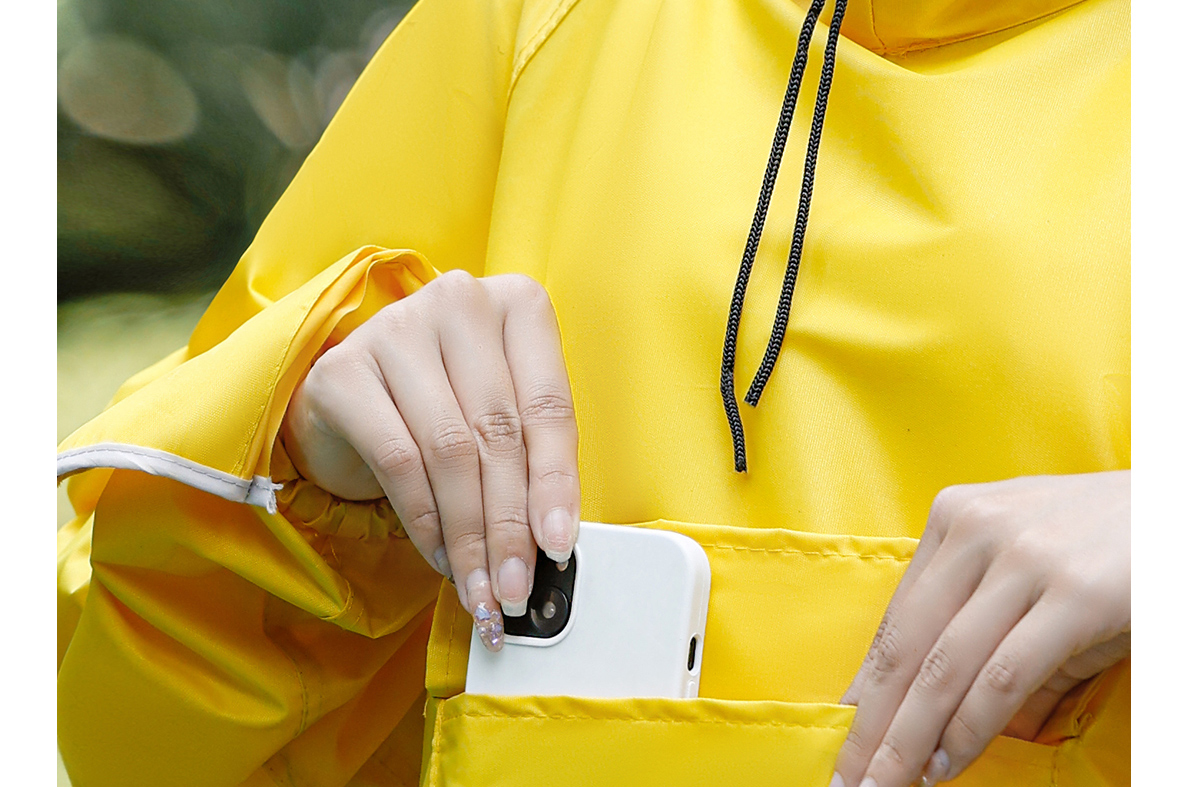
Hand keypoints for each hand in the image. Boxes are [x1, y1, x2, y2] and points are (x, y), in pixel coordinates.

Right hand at [281, 271, 580, 651]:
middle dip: (510, 525)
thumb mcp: (502, 419)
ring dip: (469, 534)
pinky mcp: (343, 369)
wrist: (352, 398)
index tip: (558, 545)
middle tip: (516, 587)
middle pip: (498, 432)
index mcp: (517, 305)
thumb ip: (530, 461)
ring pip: (449, 450)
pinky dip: (424, 521)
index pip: (548, 404)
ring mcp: (397, 328)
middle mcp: (459, 301)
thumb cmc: (445, 405)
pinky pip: (398, 460)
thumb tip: (552, 542)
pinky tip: (440, 556)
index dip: (556, 483)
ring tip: (481, 587)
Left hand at [831, 471, 1129, 786]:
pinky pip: (1002, 676)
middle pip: (906, 645)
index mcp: (953, 516)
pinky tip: (945, 764)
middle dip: (871, 723)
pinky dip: (968, 729)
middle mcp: (976, 528)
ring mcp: (1023, 557)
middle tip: (844, 778)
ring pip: (943, 666)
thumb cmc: (1103, 545)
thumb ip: (978, 631)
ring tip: (884, 785)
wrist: (1185, 505)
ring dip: (907, 739)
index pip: (897, 618)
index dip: (865, 685)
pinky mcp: (1074, 593)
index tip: (839, 733)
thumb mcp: (1027, 570)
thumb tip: (933, 718)